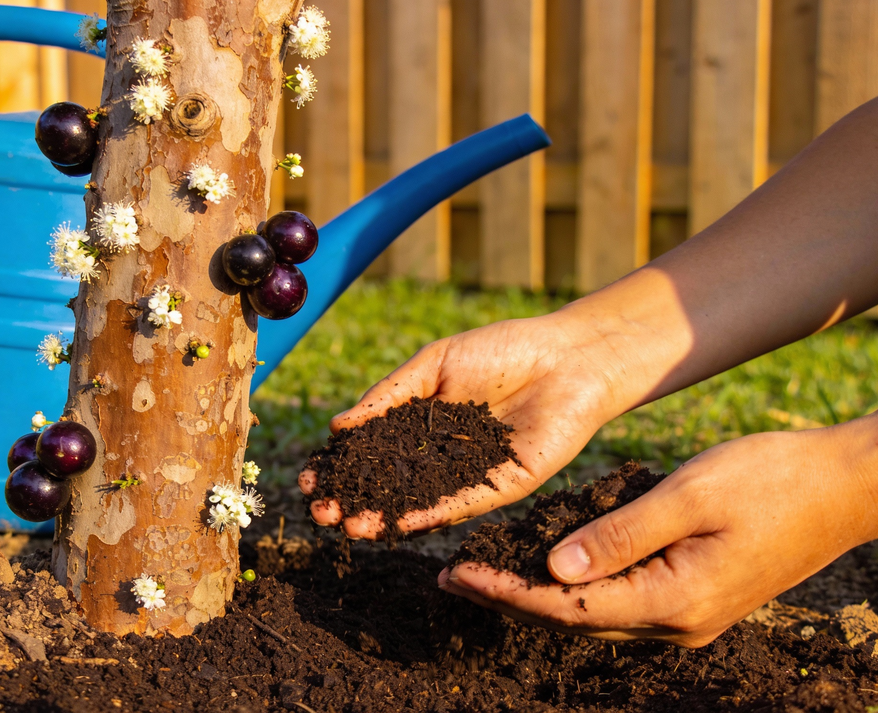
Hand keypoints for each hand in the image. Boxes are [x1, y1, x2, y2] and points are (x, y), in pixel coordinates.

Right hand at [298, 313, 631, 538]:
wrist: (568, 355)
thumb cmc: (503, 349)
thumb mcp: (434, 364)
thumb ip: (388, 396)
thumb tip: (338, 426)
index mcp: (420, 424)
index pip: (371, 453)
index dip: (340, 467)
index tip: (309, 479)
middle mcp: (440, 455)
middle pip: (388, 484)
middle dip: (353, 500)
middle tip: (321, 512)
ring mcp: (468, 474)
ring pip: (418, 502)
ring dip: (384, 517)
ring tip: (350, 527)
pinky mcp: (500, 486)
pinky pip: (460, 505)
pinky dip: (429, 516)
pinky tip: (399, 525)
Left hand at [438, 429, 875, 646]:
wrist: (848, 488)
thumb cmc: (771, 479)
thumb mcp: (688, 495)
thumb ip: (619, 534)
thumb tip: (554, 570)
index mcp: (675, 601)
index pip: (568, 608)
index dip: (507, 592)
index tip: (456, 573)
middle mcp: (680, 624)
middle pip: (575, 620)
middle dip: (511, 598)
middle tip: (452, 576)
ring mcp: (693, 618)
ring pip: (598, 616)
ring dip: (541, 597)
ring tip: (487, 575)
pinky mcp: (701, 600)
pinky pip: (624, 604)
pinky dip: (581, 589)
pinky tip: (553, 570)